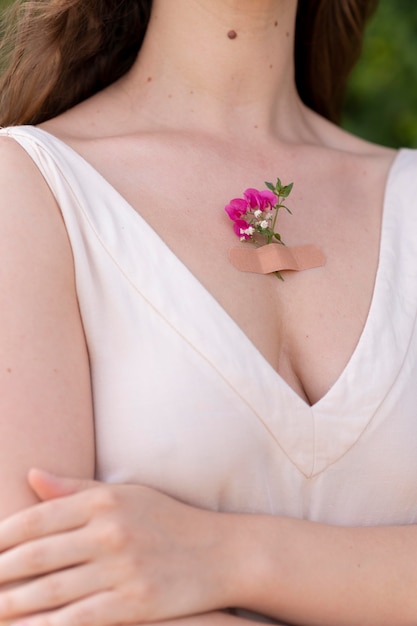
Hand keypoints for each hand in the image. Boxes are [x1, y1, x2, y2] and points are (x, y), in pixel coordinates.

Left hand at [0, 470, 236, 625]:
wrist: (220, 552)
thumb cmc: (167, 519)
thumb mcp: (127, 494)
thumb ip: (76, 489)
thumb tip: (31, 474)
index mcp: (105, 501)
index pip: (37, 518)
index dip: (1, 537)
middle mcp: (110, 531)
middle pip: (36, 557)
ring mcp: (122, 569)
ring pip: (49, 592)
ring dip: (11, 605)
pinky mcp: (135, 604)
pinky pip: (78, 620)